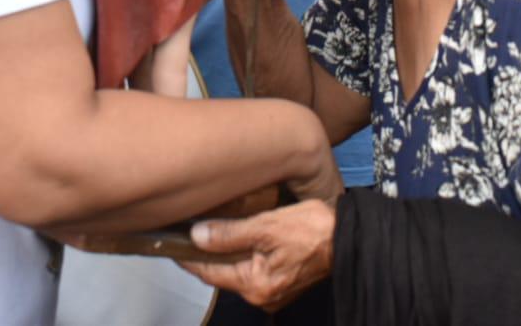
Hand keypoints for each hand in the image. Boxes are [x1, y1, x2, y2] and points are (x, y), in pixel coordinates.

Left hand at [184, 199, 336, 309]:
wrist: (349, 238)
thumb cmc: (314, 231)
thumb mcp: (266, 226)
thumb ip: (230, 233)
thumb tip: (198, 236)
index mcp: (255, 284)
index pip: (209, 272)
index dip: (188, 257)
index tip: (170, 244)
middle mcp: (262, 294)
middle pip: (222, 272)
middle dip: (205, 254)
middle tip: (187, 231)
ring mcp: (273, 290)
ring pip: (237, 269)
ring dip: (225, 252)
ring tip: (210, 230)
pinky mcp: (283, 281)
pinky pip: (253, 268)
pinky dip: (243, 254)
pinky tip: (239, 236)